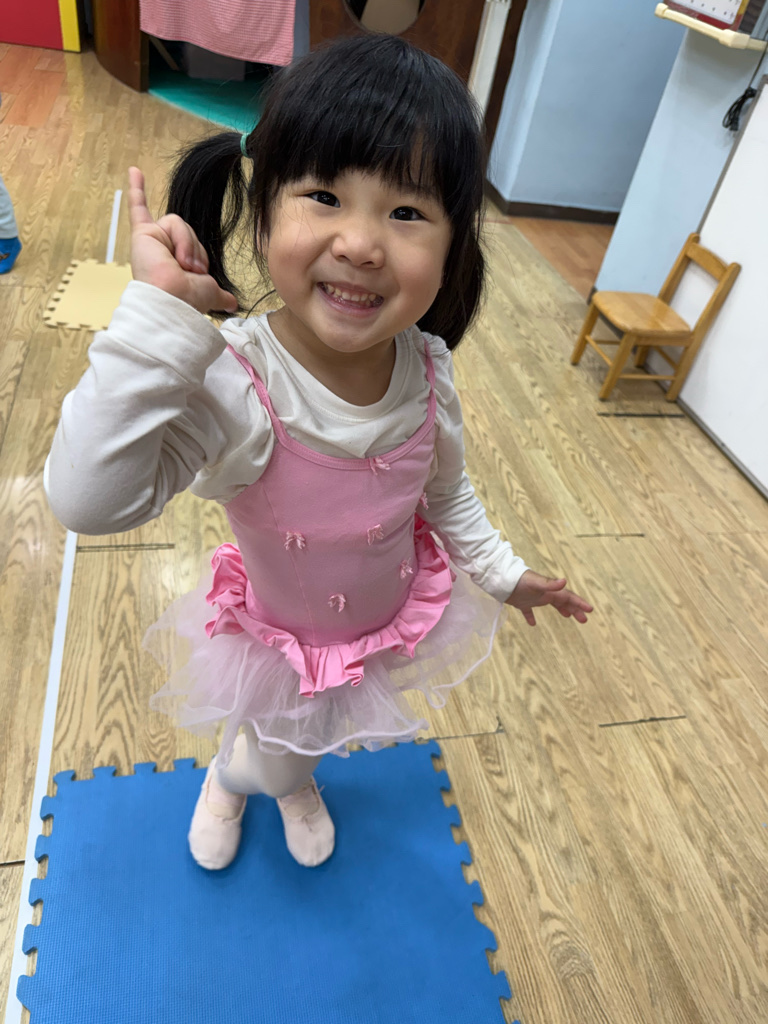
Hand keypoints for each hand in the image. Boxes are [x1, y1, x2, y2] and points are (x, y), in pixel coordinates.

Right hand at [127, 167, 237, 313]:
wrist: (172, 299)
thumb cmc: (188, 297)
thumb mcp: (210, 292)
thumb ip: (220, 294)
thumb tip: (231, 304)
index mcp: (177, 265)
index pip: (189, 248)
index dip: (194, 252)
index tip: (196, 270)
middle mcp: (164, 253)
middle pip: (190, 233)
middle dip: (196, 250)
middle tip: (192, 270)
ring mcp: (153, 241)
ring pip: (180, 224)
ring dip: (186, 242)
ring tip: (181, 262)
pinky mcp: (143, 233)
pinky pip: (139, 206)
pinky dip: (137, 188)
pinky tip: (134, 170)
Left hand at [505, 569, 592, 626]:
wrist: (500, 580)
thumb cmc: (518, 580)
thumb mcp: (535, 583)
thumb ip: (549, 584)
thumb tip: (564, 581)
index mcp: (549, 590)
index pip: (568, 596)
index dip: (579, 603)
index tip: (590, 610)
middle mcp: (544, 593)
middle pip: (563, 601)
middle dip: (574, 609)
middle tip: (584, 620)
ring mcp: (533, 597)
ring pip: (551, 604)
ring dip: (561, 610)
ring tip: (568, 617)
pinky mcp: (522, 602)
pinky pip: (529, 611)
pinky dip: (531, 617)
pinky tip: (532, 624)